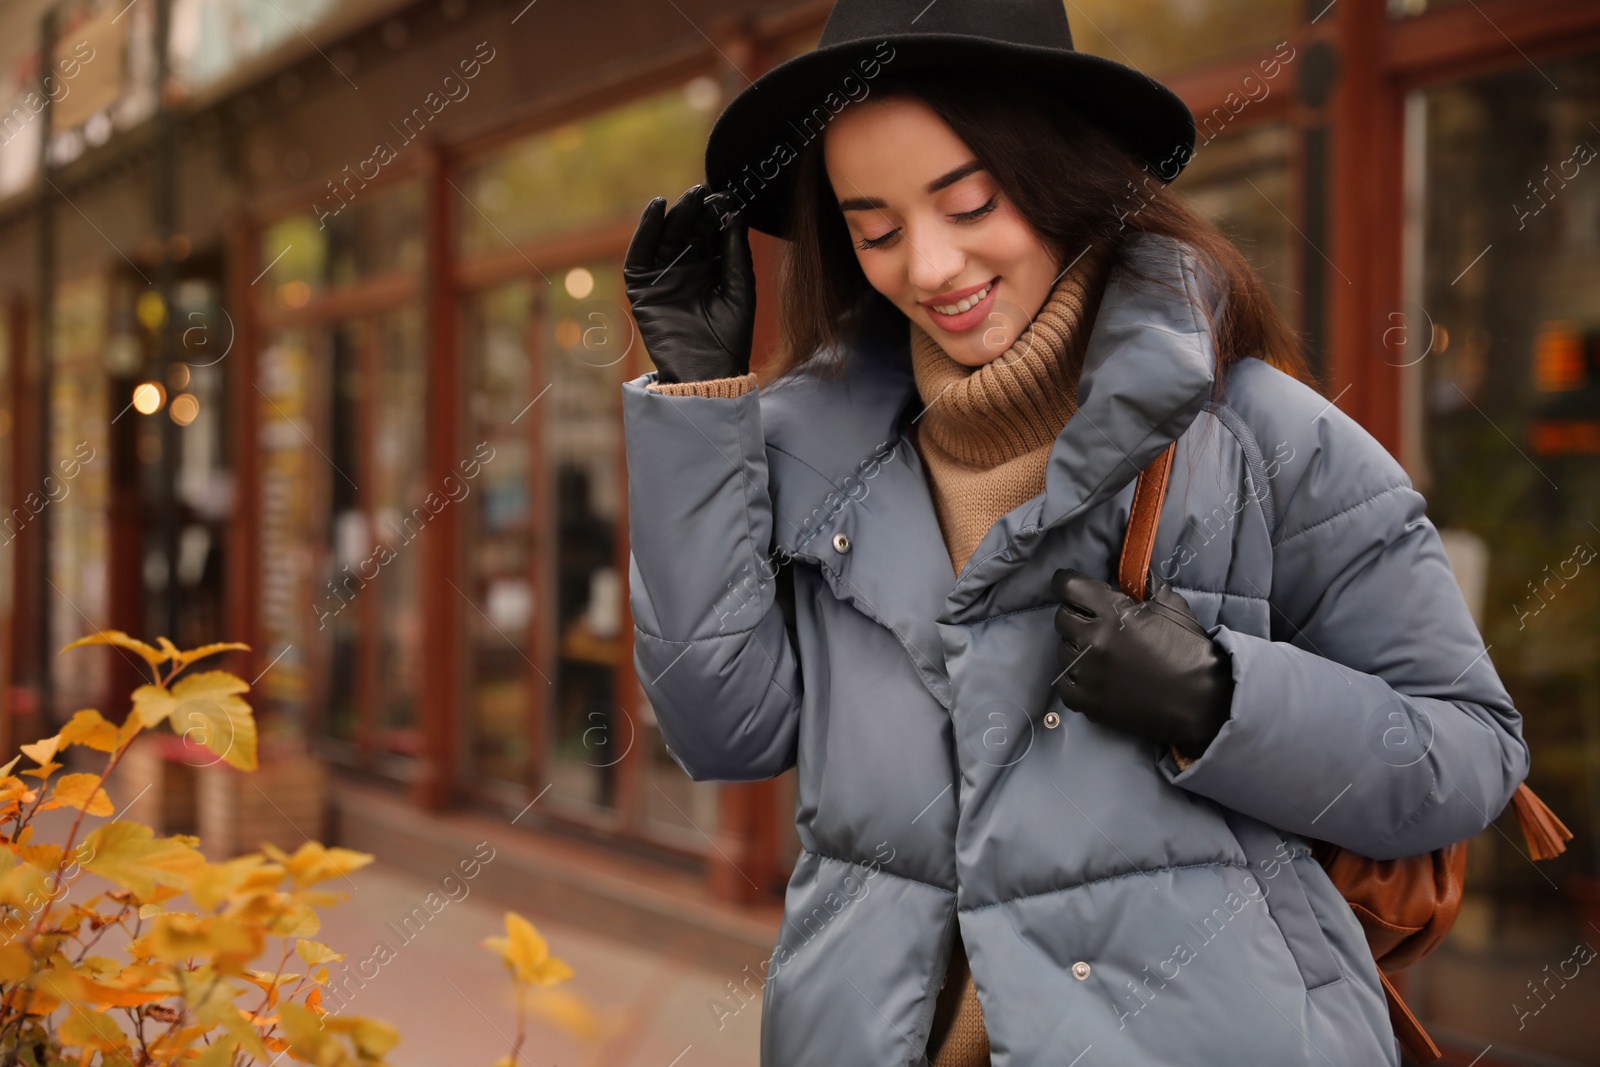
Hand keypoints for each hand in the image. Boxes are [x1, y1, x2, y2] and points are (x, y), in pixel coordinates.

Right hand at [623, 184, 755, 384]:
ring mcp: (662, 276)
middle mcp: (686, 268)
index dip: (717, 213)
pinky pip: (640, 253)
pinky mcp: (642, 287)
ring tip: (690, 197)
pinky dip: (645, 229)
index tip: (728, 195)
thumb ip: (735, 252)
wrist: (707, 371)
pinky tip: (658, 208)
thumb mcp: (738, 289)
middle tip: (707, 191)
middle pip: (689, 230)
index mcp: (711, 268)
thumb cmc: (730, 335)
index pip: (711, 232)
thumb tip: (735, 213)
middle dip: (697, 210)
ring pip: (666, 236)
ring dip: (676, 214)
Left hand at [1051, 568, 1233, 759]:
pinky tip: (1095, 675)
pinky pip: (1064, 682)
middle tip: (1096, 619)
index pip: (1068, 586)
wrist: (1202, 701)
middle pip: (1062, 617)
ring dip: (1078, 646)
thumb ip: (1144, 583)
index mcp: (1112, 613)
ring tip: (1103, 651)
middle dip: (1077, 613)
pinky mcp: (1086, 702)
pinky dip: (1076, 677)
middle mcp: (1093, 641)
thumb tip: (1127, 570)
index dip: (1068, 582)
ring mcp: (1087, 674)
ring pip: (1062, 649)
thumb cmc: (1189, 650)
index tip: (1073, 585)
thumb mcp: (1171, 605)